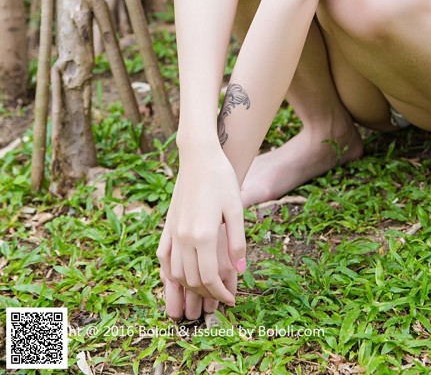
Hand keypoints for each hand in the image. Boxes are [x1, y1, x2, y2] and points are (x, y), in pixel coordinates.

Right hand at [157, 151, 245, 316]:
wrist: (199, 156)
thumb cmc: (221, 179)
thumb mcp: (236, 209)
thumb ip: (237, 242)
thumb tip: (240, 270)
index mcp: (204, 235)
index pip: (209, 278)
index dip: (220, 294)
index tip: (232, 300)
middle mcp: (185, 237)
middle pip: (192, 280)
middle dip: (207, 294)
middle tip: (222, 296)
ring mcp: (173, 231)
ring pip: (177, 273)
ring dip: (190, 286)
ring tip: (206, 288)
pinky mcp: (168, 224)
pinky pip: (164, 257)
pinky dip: (171, 272)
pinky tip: (181, 276)